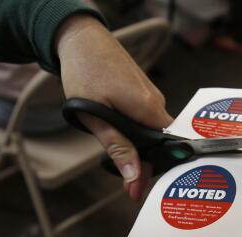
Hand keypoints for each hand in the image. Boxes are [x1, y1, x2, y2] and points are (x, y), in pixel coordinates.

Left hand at [56, 15, 172, 199]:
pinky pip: (144, 118)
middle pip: (156, 143)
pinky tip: (116, 128)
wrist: (81, 39)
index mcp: (149, 110)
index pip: (161, 151)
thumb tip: (135, 176)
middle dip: (141, 161)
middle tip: (123, 181)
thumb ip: (118, 147)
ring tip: (114, 148)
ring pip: (149, 131)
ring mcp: (152, 96)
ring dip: (134, 143)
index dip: (148, 171)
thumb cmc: (85, 72)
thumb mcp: (95, 116)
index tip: (134, 192)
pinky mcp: (145, 92)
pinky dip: (132, 128)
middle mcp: (157, 103)